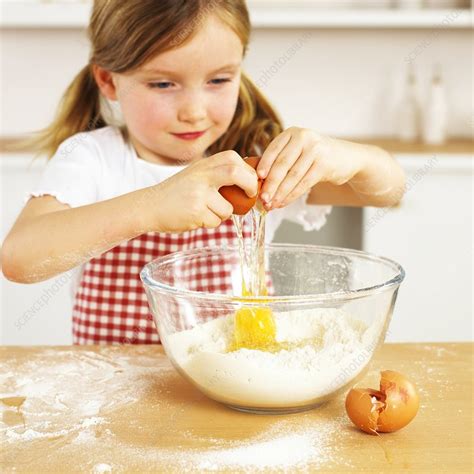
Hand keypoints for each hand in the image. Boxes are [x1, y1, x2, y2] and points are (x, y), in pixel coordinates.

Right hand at [140, 151, 258, 232]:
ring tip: (205, 211)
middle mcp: (201, 175)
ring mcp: (199, 193)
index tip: (251, 182)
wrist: (150, 206)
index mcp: (203, 165)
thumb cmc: (177, 193)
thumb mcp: (196, 175)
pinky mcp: (196, 211)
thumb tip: (250, 179)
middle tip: (250, 196)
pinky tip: (196, 217)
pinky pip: (216, 221)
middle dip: (250, 186)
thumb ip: (217, 174)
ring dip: (222, 214)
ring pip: (228, 208)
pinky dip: (210, 223)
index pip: (233, 159)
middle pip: (236, 173)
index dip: (248, 171)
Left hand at [256, 127, 362, 209]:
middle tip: (262, 198)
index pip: (274, 149)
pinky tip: (283, 203)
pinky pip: (303, 183)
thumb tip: (258, 181)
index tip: (256, 180)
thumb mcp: (298, 151)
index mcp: (293, 133)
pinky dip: (292, 195)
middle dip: (270, 184)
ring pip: (292, 176)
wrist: (347, 158)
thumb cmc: (316, 157)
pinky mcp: (324, 164)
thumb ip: (281, 160)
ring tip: (271, 204)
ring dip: (280, 193)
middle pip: (282, 164)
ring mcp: (315, 150)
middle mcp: (304, 137)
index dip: (263, 165)